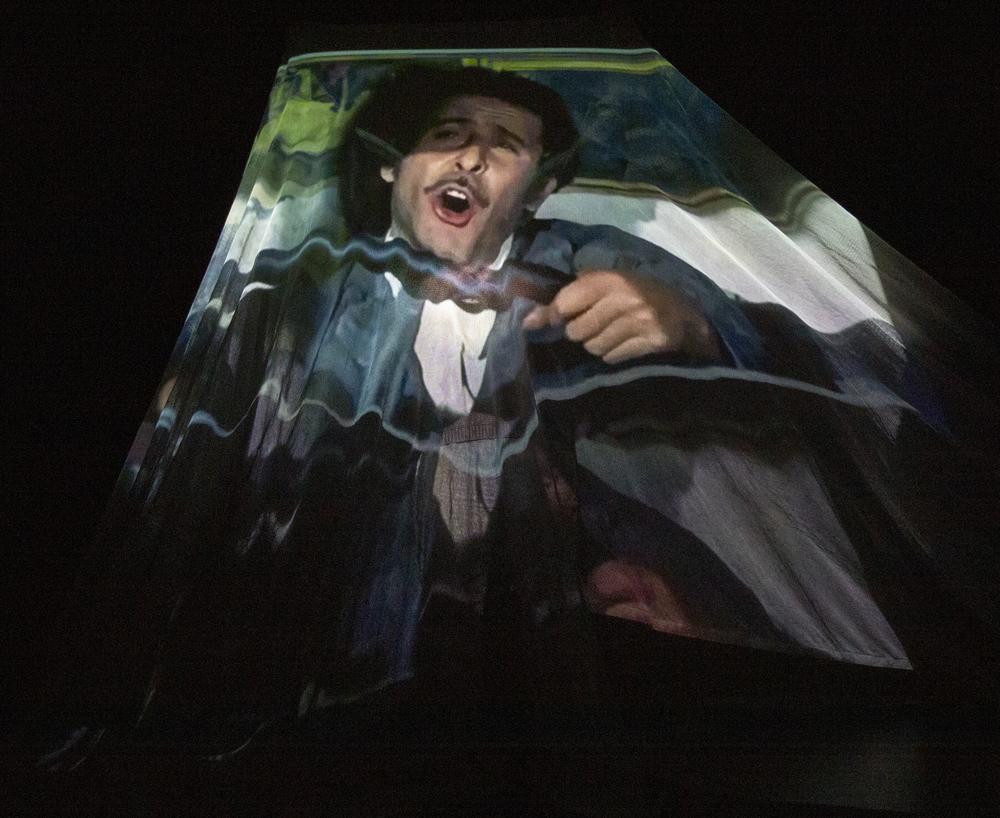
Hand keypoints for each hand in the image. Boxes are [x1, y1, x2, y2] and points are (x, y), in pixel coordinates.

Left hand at [521, 270, 721, 364]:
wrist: (685, 313)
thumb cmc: (640, 295)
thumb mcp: (609, 284)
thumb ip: (571, 297)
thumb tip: (529, 320)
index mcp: (610, 279)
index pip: (566, 301)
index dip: (552, 315)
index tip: (544, 322)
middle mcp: (624, 297)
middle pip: (577, 331)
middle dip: (581, 333)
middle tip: (595, 326)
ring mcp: (640, 320)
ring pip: (594, 347)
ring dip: (598, 345)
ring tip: (613, 334)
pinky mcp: (652, 341)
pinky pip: (614, 357)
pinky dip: (614, 354)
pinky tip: (626, 343)